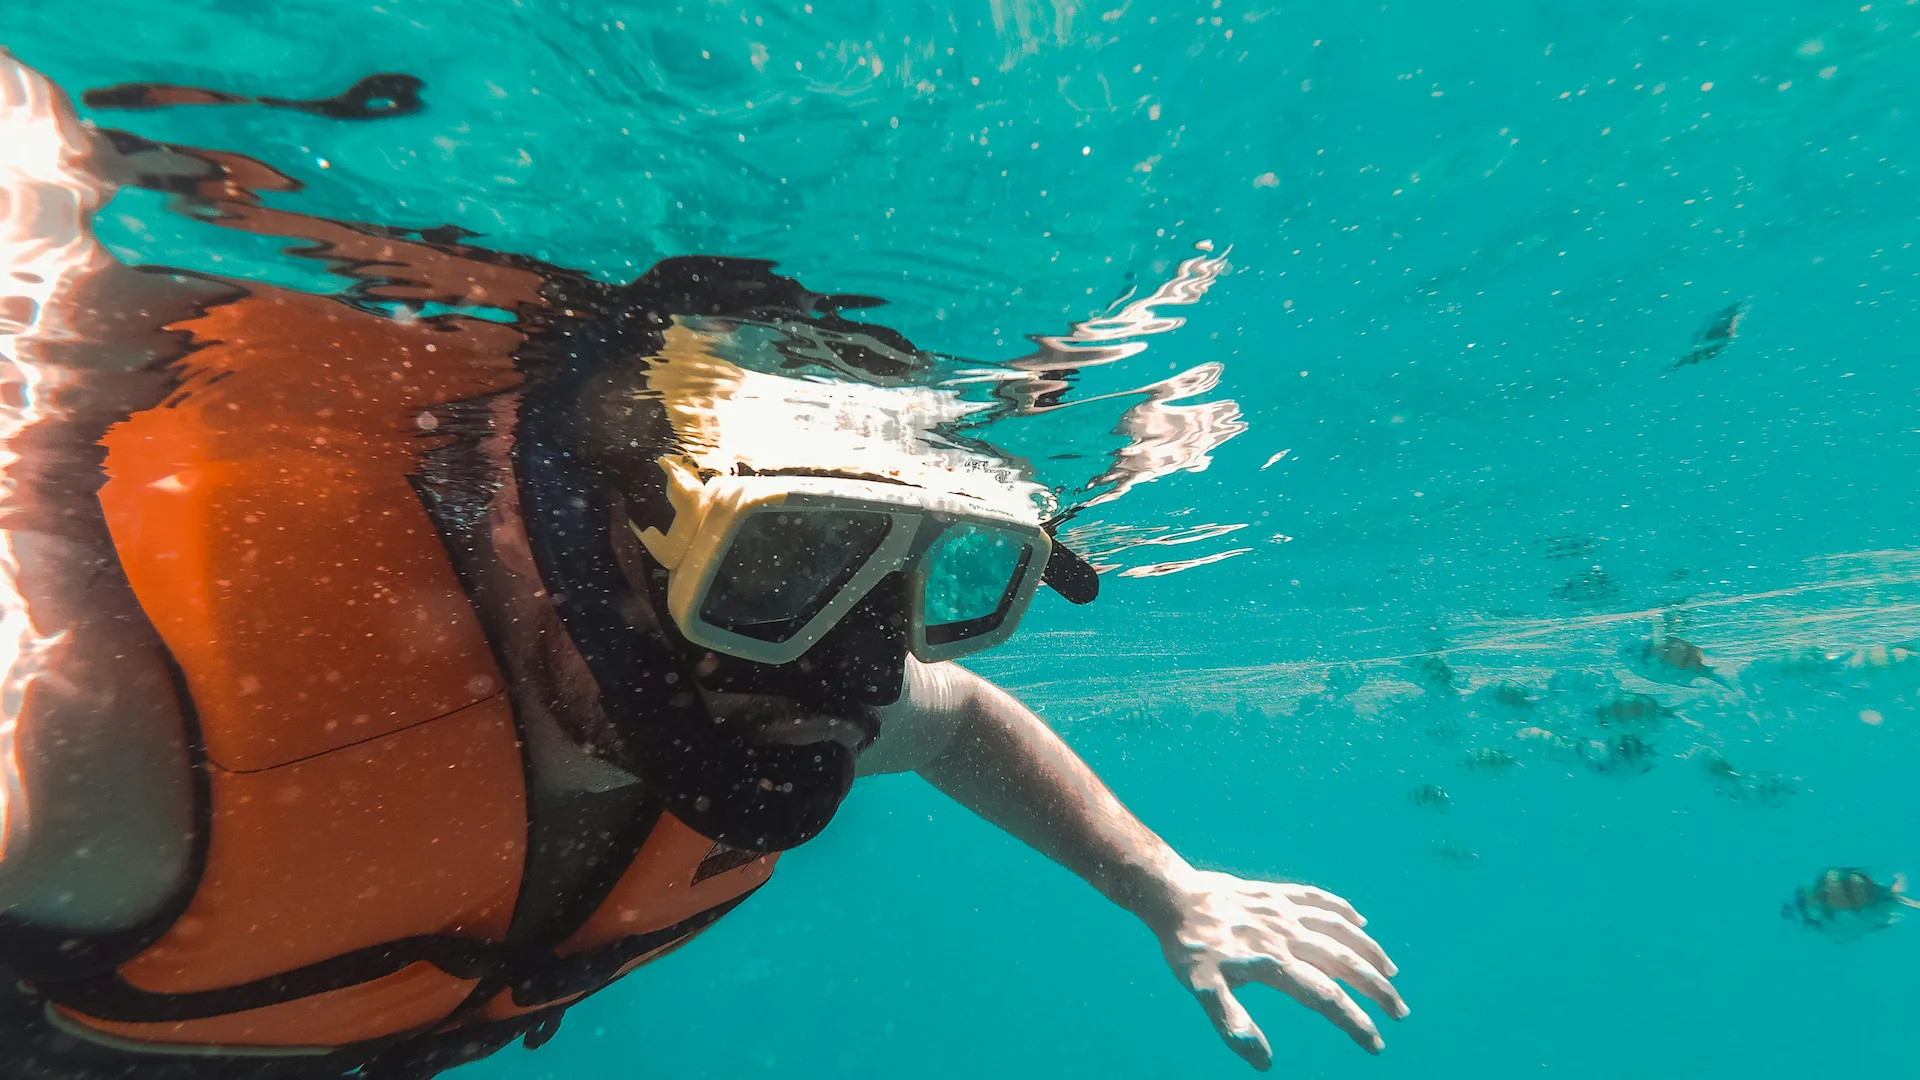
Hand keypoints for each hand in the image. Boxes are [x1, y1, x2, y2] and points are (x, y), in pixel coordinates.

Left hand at [1155, 869, 1407, 1069]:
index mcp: (1274, 963)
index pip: (1327, 997)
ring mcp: (1284, 911)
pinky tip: (1360, 922)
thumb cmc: (1188, 948)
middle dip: (1377, 990)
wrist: (1172, 895)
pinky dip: (1343, 911)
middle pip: (1345, 964)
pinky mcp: (1276, 894)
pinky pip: (1318, 900)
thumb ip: (1233, 1024)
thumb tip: (1265, 1063)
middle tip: (1400, 1012)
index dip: (1354, 1023)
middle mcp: (1287, 935)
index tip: (1375, 1044)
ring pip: (1340, 930)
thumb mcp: (1203, 991)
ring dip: (1369, 952)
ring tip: (1391, 971)